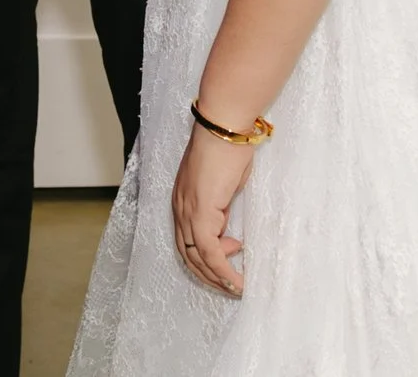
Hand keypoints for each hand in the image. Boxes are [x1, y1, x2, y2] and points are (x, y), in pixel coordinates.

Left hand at [171, 124, 253, 295]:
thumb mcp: (221, 183)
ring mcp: (187, 211)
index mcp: (183, 199)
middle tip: (231, 285)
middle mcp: (180, 208)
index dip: (206, 256)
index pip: (186, 240)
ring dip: (218, 278)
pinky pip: (209, 252)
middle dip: (210, 275)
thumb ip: (218, 204)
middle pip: (188, 255)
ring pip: (197, 258)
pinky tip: (237, 281)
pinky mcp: (200, 213)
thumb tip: (223, 221)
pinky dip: (223, 271)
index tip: (233, 253)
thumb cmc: (226, 148)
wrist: (224, 128)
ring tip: (237, 288)